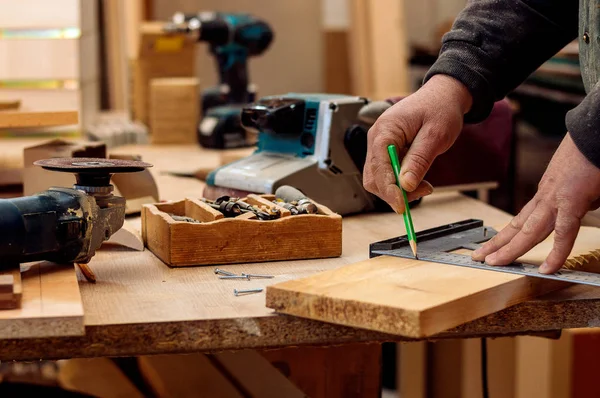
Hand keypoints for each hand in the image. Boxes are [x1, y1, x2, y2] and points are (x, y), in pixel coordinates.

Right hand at [363, 75, 472, 212]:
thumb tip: (406, 185)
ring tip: (425, 186)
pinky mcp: (386, 151)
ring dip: (398, 189)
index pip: (378, 168)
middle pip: (374, 177)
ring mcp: (379, 145)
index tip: (402, 206)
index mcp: (385, 131)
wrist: (443, 96)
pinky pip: (387, 174)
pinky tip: (419, 180)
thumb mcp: (435, 135)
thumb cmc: (440, 109)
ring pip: (379, 179)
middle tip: (422, 192)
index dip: (389, 190)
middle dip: (394, 192)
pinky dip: (401, 182)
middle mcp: (376, 139)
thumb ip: (419, 160)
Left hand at [472, 133, 599, 273]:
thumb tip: (585, 206)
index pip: (521, 220)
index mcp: (546, 194)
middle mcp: (545, 197)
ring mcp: (556, 199)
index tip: (494, 247)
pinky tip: (547, 268)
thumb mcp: (582, 185)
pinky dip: (556, 252)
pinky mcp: (572, 200)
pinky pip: (564, 232)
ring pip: (529, 231)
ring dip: (510, 249)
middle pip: (517, 227)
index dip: (506, 235)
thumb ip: (580, 200)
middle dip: (498, 244)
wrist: (594, 134)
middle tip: (479, 258)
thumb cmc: (591, 155)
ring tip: (493, 263)